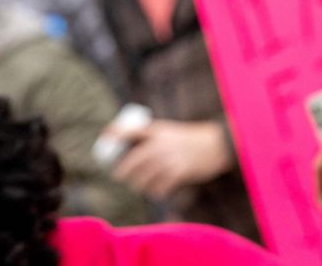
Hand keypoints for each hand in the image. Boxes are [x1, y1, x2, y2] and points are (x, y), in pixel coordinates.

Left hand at [105, 119, 232, 199]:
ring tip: (139, 185)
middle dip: (122, 172)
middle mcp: (160, 145)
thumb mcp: (172, 131)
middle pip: (131, 163)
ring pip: (143, 178)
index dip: (114, 134)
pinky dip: (155, 192)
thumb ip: (155, 139)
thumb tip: (134, 150)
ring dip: (138, 184)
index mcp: (157, 131)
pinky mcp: (178, 173)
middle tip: (120, 175)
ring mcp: (168, 160)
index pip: (129, 131)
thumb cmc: (193, 139)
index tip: (104, 138)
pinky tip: (156, 191)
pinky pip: (159, 188)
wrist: (217, 144)